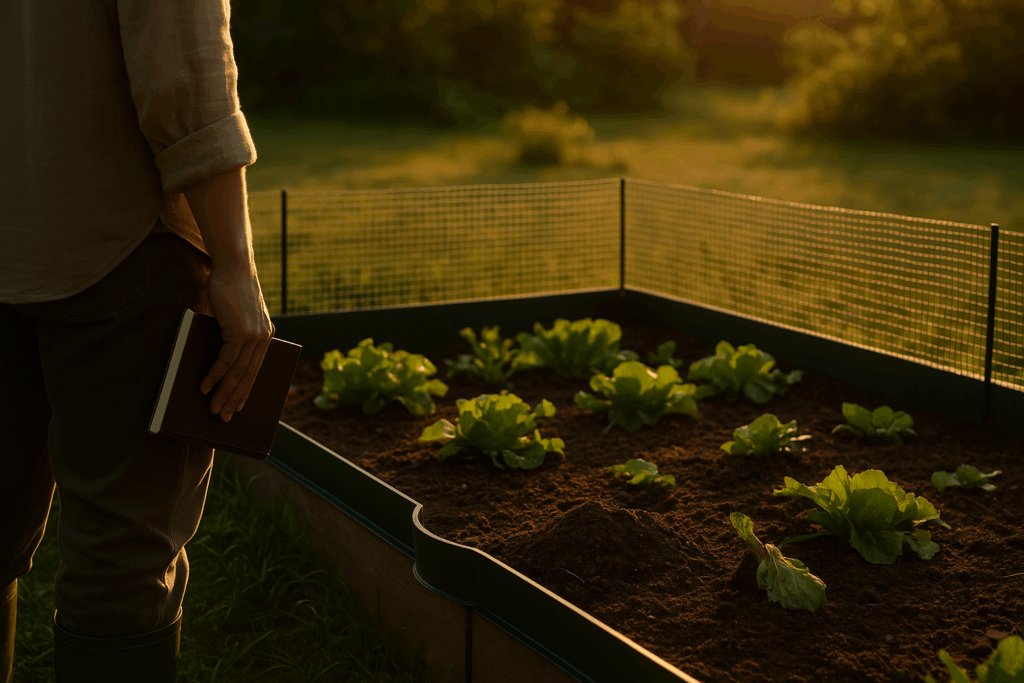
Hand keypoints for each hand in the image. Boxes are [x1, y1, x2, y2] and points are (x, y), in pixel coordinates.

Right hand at [199, 261, 273, 421]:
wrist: (232, 268)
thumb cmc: (228, 290)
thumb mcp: (231, 318)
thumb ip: (229, 337)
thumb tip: (216, 365)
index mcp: (265, 336)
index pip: (255, 370)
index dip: (245, 390)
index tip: (237, 407)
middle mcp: (263, 338)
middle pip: (247, 376)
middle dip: (234, 399)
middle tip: (222, 417)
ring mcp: (254, 336)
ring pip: (238, 373)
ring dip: (224, 393)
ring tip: (213, 410)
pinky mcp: (242, 332)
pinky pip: (227, 361)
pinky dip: (215, 376)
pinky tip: (205, 388)